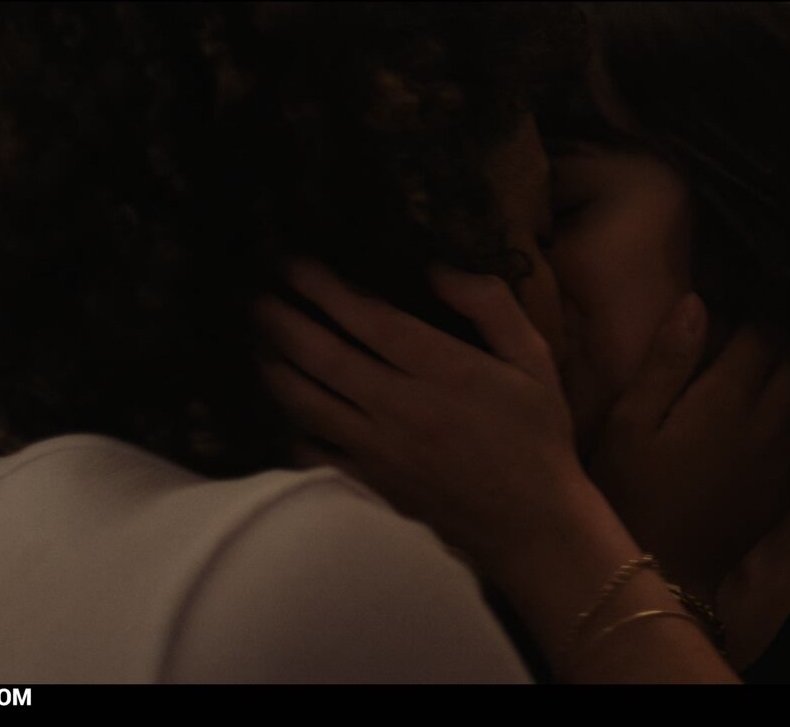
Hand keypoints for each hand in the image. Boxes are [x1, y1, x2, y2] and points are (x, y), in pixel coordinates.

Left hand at [254, 261, 590, 570]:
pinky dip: (287, 425)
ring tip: (254, 339)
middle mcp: (402, 409)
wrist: (532, 526)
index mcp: (445, 373)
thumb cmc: (537, 438)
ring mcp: (379, 450)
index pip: (370, 320)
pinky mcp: (370, 484)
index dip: (325, 288)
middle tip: (252, 294)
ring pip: (306, 403)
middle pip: (323, 357)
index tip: (294, 263)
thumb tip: (438, 268)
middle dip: (281, 320)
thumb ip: (491, 306)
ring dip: (273, 367)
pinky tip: (279, 403)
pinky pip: (312, 451)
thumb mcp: (534, 361)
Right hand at [588, 294, 789, 594]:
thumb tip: (699, 302)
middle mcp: (770, 419)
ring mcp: (789, 453)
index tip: (767, 269)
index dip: (770, 294)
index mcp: (727, 397)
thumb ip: (667, 361)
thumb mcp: (630, 422)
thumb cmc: (631, 490)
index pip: (766, 328)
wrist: (662, 569)